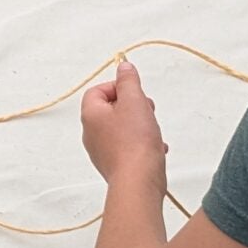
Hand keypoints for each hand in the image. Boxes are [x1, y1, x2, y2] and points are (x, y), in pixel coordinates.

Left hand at [80, 59, 166, 184]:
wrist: (138, 181)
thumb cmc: (135, 142)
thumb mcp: (134, 100)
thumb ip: (128, 81)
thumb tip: (123, 66)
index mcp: (91, 115)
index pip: (97, 91)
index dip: (117, 87)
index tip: (135, 91)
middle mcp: (91, 133)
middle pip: (110, 109)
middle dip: (132, 106)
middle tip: (147, 109)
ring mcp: (101, 151)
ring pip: (121, 128)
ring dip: (140, 125)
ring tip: (153, 131)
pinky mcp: (114, 165)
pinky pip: (128, 147)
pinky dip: (142, 143)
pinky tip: (156, 148)